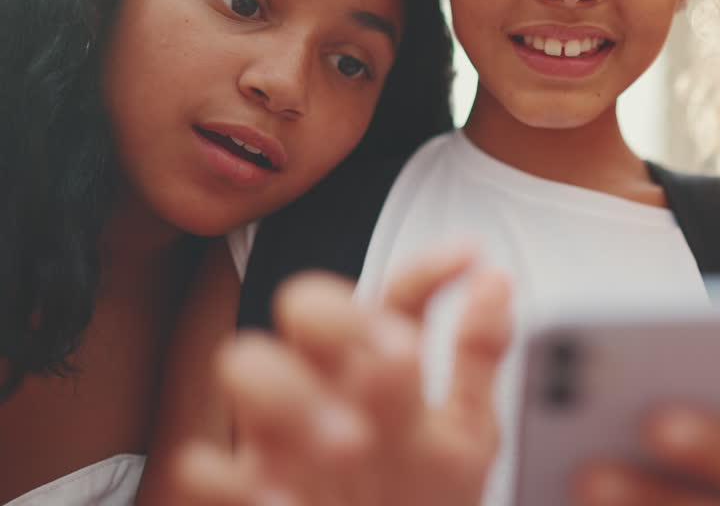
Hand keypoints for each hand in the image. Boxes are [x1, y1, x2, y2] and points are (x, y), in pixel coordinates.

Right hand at [173, 245, 511, 505]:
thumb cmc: (419, 501)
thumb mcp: (466, 433)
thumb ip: (478, 359)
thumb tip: (496, 282)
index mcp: (376, 365)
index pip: (394, 294)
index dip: (427, 271)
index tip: (466, 261)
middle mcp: (322, 385)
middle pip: (305, 303)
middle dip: (345, 316)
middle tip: (401, 361)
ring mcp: (275, 434)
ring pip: (244, 362)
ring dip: (293, 394)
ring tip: (353, 443)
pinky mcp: (239, 491)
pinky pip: (200, 467)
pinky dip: (230, 477)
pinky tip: (282, 499)